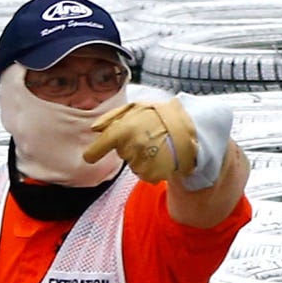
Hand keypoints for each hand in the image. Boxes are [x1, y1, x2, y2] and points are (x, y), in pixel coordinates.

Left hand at [84, 97, 198, 184]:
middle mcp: (131, 148)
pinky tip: (162, 156)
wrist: (191, 127)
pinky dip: (152, 168)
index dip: (93, 153)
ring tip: (157, 144)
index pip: (98, 149)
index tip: (90, 156)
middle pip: (121, 155)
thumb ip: (110, 118)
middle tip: (146, 135)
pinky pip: (146, 176)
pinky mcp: (154, 174)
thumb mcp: (134, 107)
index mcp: (123, 130)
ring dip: (142, 158)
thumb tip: (93, 129)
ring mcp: (143, 162)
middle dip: (130, 146)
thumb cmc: (160, 114)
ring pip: (133, 166)